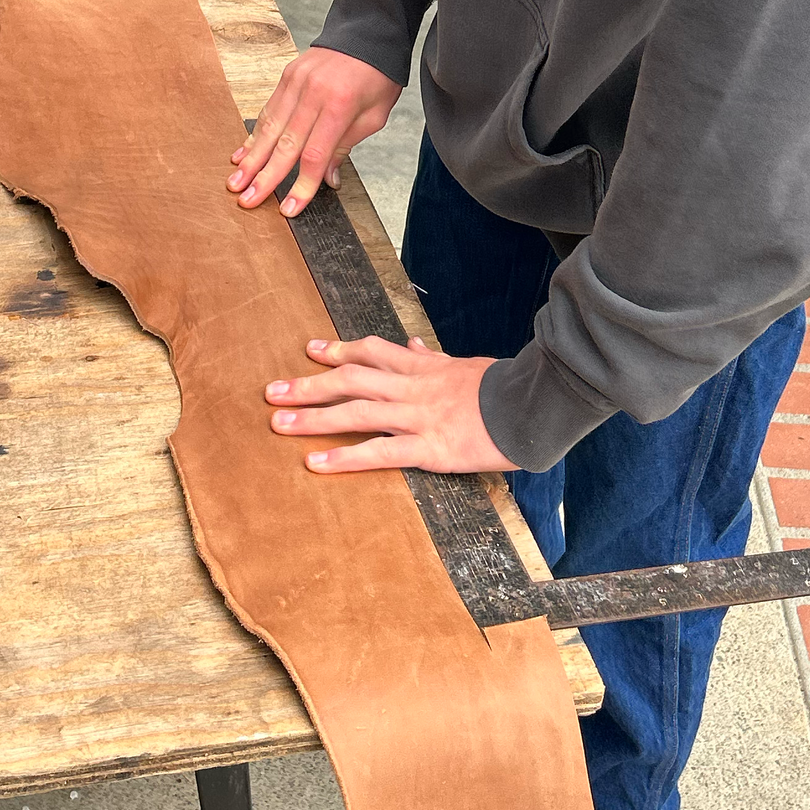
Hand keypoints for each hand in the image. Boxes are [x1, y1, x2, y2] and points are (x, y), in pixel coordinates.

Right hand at [230, 47, 401, 216]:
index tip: (290, 208)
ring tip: (236, 182)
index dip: (302, 185)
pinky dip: (253, 135)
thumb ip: (346, 146)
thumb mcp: (374, 115)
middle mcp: (314, 93)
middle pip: (286, 144)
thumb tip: (327, 179)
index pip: (315, 154)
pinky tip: (241, 154)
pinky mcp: (287, 76)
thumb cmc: (377, 76)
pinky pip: (268, 110)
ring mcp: (296, 82)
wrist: (368, 32)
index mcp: (340, 105)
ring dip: (251, 159)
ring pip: (269, 128)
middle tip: (249, 201)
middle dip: (266, 177)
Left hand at [266, 336, 513, 475]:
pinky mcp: (432, 449)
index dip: (338, 350)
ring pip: (357, 412)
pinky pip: (381, 452)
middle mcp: (415, 388)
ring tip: (279, 423)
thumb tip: (413, 346)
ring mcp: (420, 417)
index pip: (373, 352)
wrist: (537, 406)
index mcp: (426, 367)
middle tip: (272, 391)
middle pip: (352, 380)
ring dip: (314, 418)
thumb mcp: (467, 366)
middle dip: (310, 385)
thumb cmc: (506, 389)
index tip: (310, 350)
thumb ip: (434, 359)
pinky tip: (316, 463)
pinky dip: (345, 457)